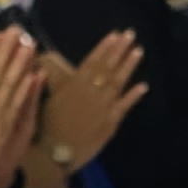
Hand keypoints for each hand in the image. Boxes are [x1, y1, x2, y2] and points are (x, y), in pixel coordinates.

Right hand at [39, 29, 143, 166]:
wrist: (53, 153)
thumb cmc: (45, 126)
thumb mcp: (45, 97)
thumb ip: (50, 78)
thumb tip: (43, 59)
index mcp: (74, 84)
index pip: (93, 61)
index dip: (105, 47)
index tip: (116, 34)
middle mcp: (91, 92)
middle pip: (108, 68)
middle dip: (120, 50)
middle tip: (131, 35)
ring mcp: (103, 107)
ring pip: (118, 83)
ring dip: (129, 66)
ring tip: (138, 51)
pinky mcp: (110, 123)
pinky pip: (124, 107)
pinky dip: (133, 96)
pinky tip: (143, 85)